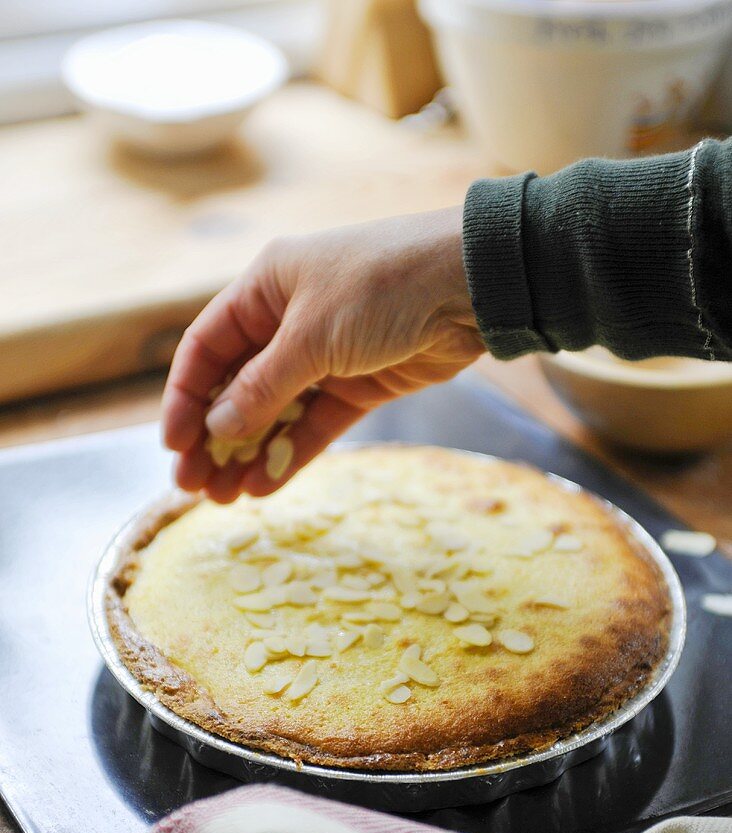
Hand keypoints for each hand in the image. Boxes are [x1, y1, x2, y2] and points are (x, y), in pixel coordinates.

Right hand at [162, 208, 482, 501]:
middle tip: (192, 487)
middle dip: (212, 438)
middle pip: (235, 386)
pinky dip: (291, 453)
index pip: (205, 348)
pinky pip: (314, 425)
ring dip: (248, 454)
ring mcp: (325, 357)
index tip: (174, 447)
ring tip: (223, 498)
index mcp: (264, 289)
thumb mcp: (312, 335)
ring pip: (274, 412)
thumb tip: (217, 429)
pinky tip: (264, 487)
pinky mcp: (361, 386)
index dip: (185, 398)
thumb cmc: (382, 287)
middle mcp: (288, 322)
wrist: (471, 286)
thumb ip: (262, 386)